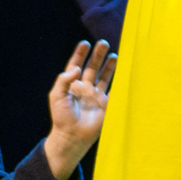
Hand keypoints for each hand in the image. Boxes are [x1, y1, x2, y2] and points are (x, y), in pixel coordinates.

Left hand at [43, 40, 117, 179]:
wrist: (73, 136)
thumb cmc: (62, 117)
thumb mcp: (56, 96)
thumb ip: (64, 80)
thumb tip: (76, 68)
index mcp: (72, 85)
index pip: (76, 65)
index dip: (80, 54)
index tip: (85, 43)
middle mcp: (85, 88)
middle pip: (92, 68)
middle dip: (98, 56)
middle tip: (103, 44)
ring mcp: (96, 96)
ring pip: (104, 77)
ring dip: (109, 66)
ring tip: (114, 55)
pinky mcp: (106, 104)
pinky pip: (114, 90)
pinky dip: (120, 82)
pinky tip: (124, 72)